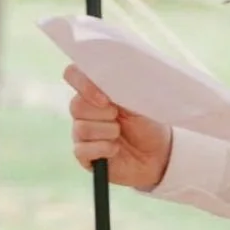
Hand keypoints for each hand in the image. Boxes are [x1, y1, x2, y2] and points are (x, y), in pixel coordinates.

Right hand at [65, 67, 172, 189]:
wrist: (156, 154)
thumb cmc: (147, 124)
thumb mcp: (137, 101)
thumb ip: (119, 88)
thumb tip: (109, 78)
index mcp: (95, 91)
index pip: (73, 75)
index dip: (84, 84)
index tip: (105, 99)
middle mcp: (84, 110)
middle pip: (76, 105)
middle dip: (102, 113)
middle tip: (118, 117)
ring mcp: (81, 133)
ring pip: (81, 128)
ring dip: (107, 131)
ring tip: (120, 134)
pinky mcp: (83, 154)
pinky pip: (82, 149)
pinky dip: (104, 149)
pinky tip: (115, 149)